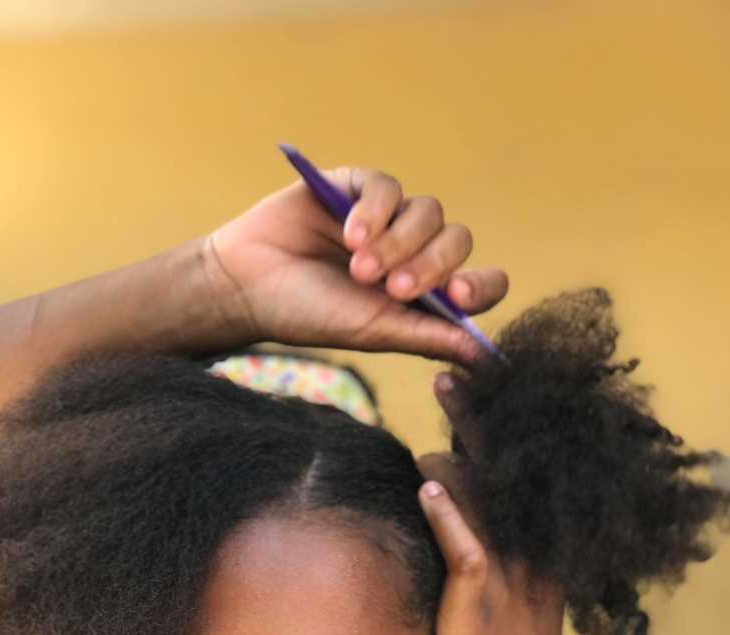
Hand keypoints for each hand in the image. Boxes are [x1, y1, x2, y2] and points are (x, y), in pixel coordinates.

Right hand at [205, 166, 507, 363]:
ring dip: (398, 242)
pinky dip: (374, 211)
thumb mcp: (372, 331)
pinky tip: (347, 234)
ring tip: (358, 267)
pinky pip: (388, 187)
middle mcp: (414, 253)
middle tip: (393, 288)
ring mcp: (389, 218)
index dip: (481, 286)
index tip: (458, 297)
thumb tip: (482, 353)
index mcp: (425, 294)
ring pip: (428, 212)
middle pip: (457, 242)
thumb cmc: (308, 315)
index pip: (481, 283)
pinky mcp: (359, 186)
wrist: (247, 285)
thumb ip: (426, 337)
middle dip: (431, 265)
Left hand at [416, 375, 568, 634]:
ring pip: (480, 494)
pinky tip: (426, 489)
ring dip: (447, 464)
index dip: (491, 421)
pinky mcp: (482, 595)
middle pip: (499, 464)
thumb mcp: (499, 593)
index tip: (475, 376)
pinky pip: (467, 544)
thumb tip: (436, 498)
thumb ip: (475, 545)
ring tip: (423, 449)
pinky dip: (448, 515)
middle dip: (474, 415)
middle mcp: (524, 544)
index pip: (510, 465)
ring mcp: (507, 568)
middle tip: (448, 373)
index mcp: (529, 538)